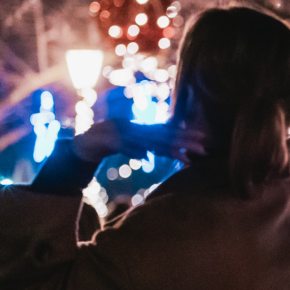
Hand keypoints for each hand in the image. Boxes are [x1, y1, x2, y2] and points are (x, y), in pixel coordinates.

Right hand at [71, 119, 208, 163]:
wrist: (84, 140)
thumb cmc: (107, 143)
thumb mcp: (124, 146)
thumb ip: (137, 149)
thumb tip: (146, 156)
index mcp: (142, 131)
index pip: (168, 134)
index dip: (186, 136)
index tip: (204, 140)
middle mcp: (138, 131)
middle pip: (164, 137)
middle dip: (185, 143)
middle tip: (204, 148)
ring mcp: (126, 135)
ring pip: (148, 142)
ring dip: (166, 150)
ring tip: (184, 157)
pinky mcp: (111, 141)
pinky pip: (124, 147)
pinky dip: (134, 151)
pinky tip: (145, 158)